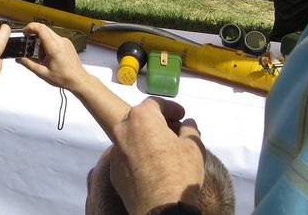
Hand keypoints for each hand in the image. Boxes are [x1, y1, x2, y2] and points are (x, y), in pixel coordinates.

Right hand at [17, 23, 91, 90]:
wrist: (78, 80)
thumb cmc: (65, 78)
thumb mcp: (43, 73)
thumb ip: (29, 64)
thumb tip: (20, 59)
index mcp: (54, 48)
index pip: (41, 29)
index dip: (30, 27)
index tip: (25, 32)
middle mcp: (61, 41)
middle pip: (44, 30)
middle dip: (34, 38)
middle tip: (30, 48)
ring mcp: (65, 42)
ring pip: (48, 35)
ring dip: (42, 43)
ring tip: (43, 58)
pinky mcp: (67, 43)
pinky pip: (54, 39)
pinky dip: (48, 45)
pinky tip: (49, 57)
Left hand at [108, 98, 205, 213]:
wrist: (160, 209)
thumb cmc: (178, 174)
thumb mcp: (193, 147)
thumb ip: (190, 130)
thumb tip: (188, 124)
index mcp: (142, 118)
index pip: (155, 103)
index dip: (171, 108)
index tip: (181, 115)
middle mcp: (123, 130)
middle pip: (141, 119)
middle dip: (159, 122)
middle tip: (175, 132)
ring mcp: (116, 151)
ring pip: (132, 137)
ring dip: (147, 139)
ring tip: (166, 150)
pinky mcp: (114, 171)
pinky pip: (127, 156)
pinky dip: (139, 156)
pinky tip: (154, 166)